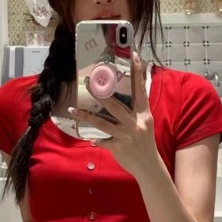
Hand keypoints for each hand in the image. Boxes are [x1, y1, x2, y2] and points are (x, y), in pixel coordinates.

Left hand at [69, 52, 158, 176]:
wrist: (149, 166)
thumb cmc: (145, 143)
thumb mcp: (144, 124)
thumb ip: (135, 111)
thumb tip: (118, 99)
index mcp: (144, 113)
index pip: (140, 89)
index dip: (137, 72)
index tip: (134, 55)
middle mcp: (135, 122)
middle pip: (114, 103)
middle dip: (98, 92)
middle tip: (87, 81)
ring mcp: (126, 134)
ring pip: (102, 121)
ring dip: (85, 115)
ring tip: (73, 109)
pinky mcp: (119, 146)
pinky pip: (102, 140)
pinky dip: (97, 140)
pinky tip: (91, 139)